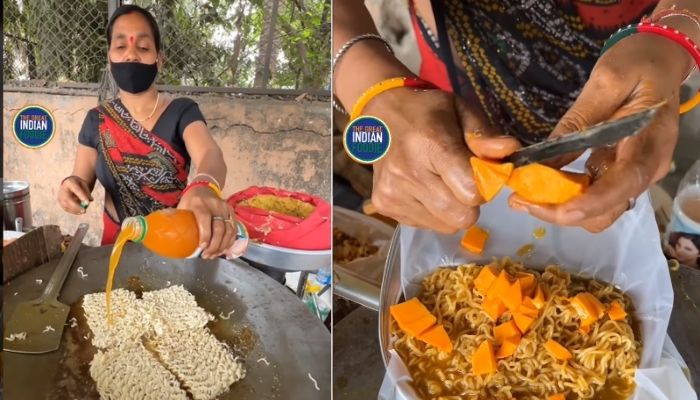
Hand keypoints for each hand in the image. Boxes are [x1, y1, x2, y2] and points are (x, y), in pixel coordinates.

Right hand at [58, 176, 92, 214]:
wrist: (69, 184)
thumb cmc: (79, 185)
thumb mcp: (85, 185)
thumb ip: (87, 192)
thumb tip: (91, 200)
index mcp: (70, 183)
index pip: (76, 190)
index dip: (82, 196)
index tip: (88, 203)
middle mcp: (63, 189)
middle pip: (68, 199)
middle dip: (76, 206)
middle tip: (84, 211)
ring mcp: (60, 196)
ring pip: (66, 205)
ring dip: (75, 210)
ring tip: (83, 211)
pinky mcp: (60, 202)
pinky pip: (66, 208)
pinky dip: (73, 211)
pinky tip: (79, 212)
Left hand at [177, 186, 236, 258]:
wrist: (204, 188)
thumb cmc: (190, 201)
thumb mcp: (182, 208)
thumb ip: (180, 223)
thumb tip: (175, 244)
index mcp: (199, 204)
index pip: (205, 219)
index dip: (205, 234)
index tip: (202, 247)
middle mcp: (215, 206)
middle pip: (219, 227)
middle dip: (214, 245)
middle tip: (206, 255)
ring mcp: (225, 209)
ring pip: (229, 230)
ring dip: (222, 246)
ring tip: (214, 255)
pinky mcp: (231, 212)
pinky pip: (234, 229)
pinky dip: (229, 242)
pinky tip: (222, 249)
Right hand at [368, 88, 519, 233]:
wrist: (377, 119)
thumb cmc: (425, 112)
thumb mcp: (459, 110)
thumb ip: (483, 134)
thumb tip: (510, 150)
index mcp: (430, 144)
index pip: (471, 190)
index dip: (483, 185)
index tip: (478, 172)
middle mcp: (408, 173)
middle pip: (461, 216)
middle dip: (469, 203)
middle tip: (461, 182)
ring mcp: (393, 193)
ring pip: (446, 226)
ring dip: (451, 210)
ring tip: (439, 183)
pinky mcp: (384, 206)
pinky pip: (426, 225)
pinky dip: (432, 213)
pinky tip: (422, 190)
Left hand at [509, 33, 683, 231]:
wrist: (659, 59)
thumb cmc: (636, 64)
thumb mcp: (606, 81)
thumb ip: (578, 121)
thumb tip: (545, 161)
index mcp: (650, 142)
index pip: (623, 184)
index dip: (589, 204)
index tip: (556, 211)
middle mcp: (648, 168)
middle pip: (607, 209)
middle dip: (564, 212)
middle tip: (519, 200)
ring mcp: (636, 174)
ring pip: (600, 210)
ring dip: (562, 208)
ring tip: (524, 196)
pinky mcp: (622, 173)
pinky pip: (596, 197)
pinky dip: (568, 198)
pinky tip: (541, 185)